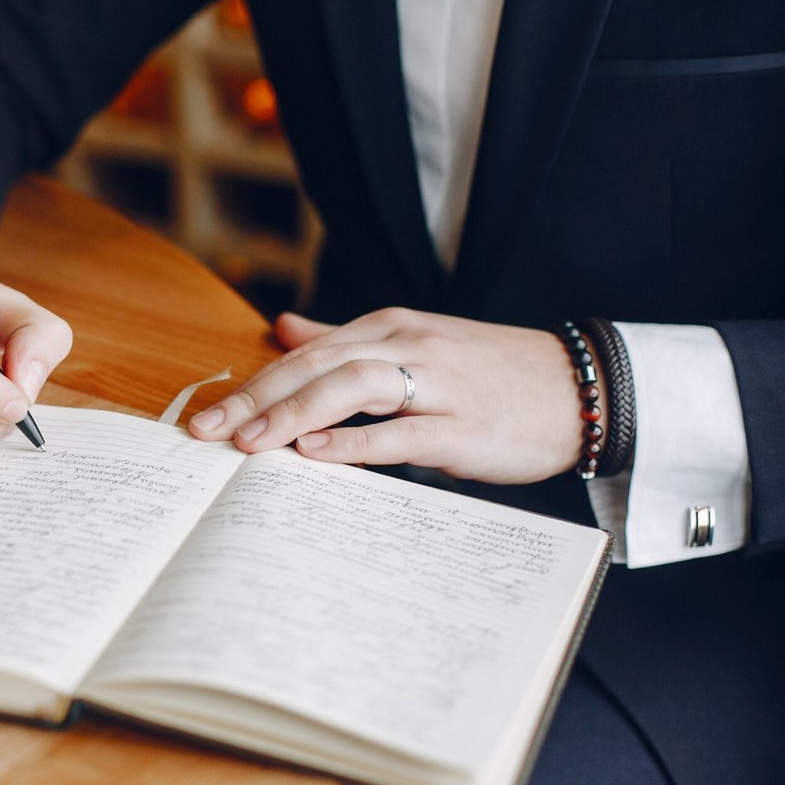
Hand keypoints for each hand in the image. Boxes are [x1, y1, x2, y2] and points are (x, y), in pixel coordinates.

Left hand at [188, 307, 583, 483]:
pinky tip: (314, 455)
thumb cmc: (487, 375)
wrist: (580, 389)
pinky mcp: (462, 427)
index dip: (251, 384)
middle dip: (255, 398)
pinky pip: (401, 431)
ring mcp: (437, 384)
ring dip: (295, 413)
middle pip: (316, 365)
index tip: (203, 417)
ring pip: (353, 386)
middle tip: (205, 432)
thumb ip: (344, 340)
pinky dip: (355, 442)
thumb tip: (283, 328)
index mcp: (389, 328)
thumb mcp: (411, 345)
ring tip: (248, 443)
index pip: (305, 353)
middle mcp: (407, 345)